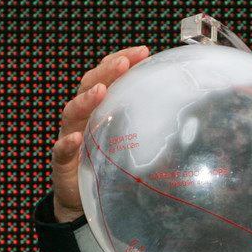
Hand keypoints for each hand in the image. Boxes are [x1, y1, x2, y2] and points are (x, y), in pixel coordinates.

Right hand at [51, 45, 151, 222]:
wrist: (82, 199)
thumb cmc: (109, 165)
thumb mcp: (133, 144)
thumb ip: (152, 132)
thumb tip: (191, 125)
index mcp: (100, 107)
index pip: (108, 76)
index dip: (121, 60)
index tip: (142, 52)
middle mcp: (83, 117)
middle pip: (89, 86)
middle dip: (107, 71)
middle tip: (124, 62)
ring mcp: (70, 136)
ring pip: (73, 112)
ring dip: (86, 100)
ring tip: (100, 91)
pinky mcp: (62, 161)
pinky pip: (61, 149)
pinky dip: (68, 143)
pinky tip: (77, 138)